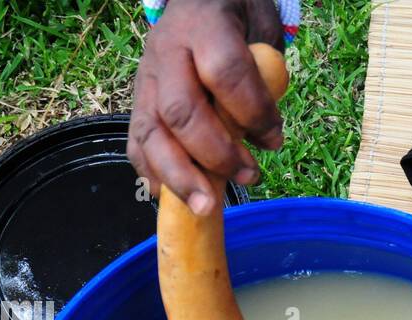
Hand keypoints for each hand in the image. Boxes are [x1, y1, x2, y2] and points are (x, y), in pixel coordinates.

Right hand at [128, 0, 284, 214]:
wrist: (197, 0)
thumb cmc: (236, 18)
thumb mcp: (260, 27)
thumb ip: (265, 70)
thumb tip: (265, 131)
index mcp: (203, 26)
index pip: (225, 72)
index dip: (252, 112)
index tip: (274, 140)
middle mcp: (167, 51)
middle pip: (181, 110)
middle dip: (215, 154)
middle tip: (248, 178)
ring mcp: (147, 78)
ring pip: (151, 132)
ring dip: (179, 176)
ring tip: (205, 207)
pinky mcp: (138, 101)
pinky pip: (136, 142)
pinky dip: (152, 173)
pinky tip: (171, 198)